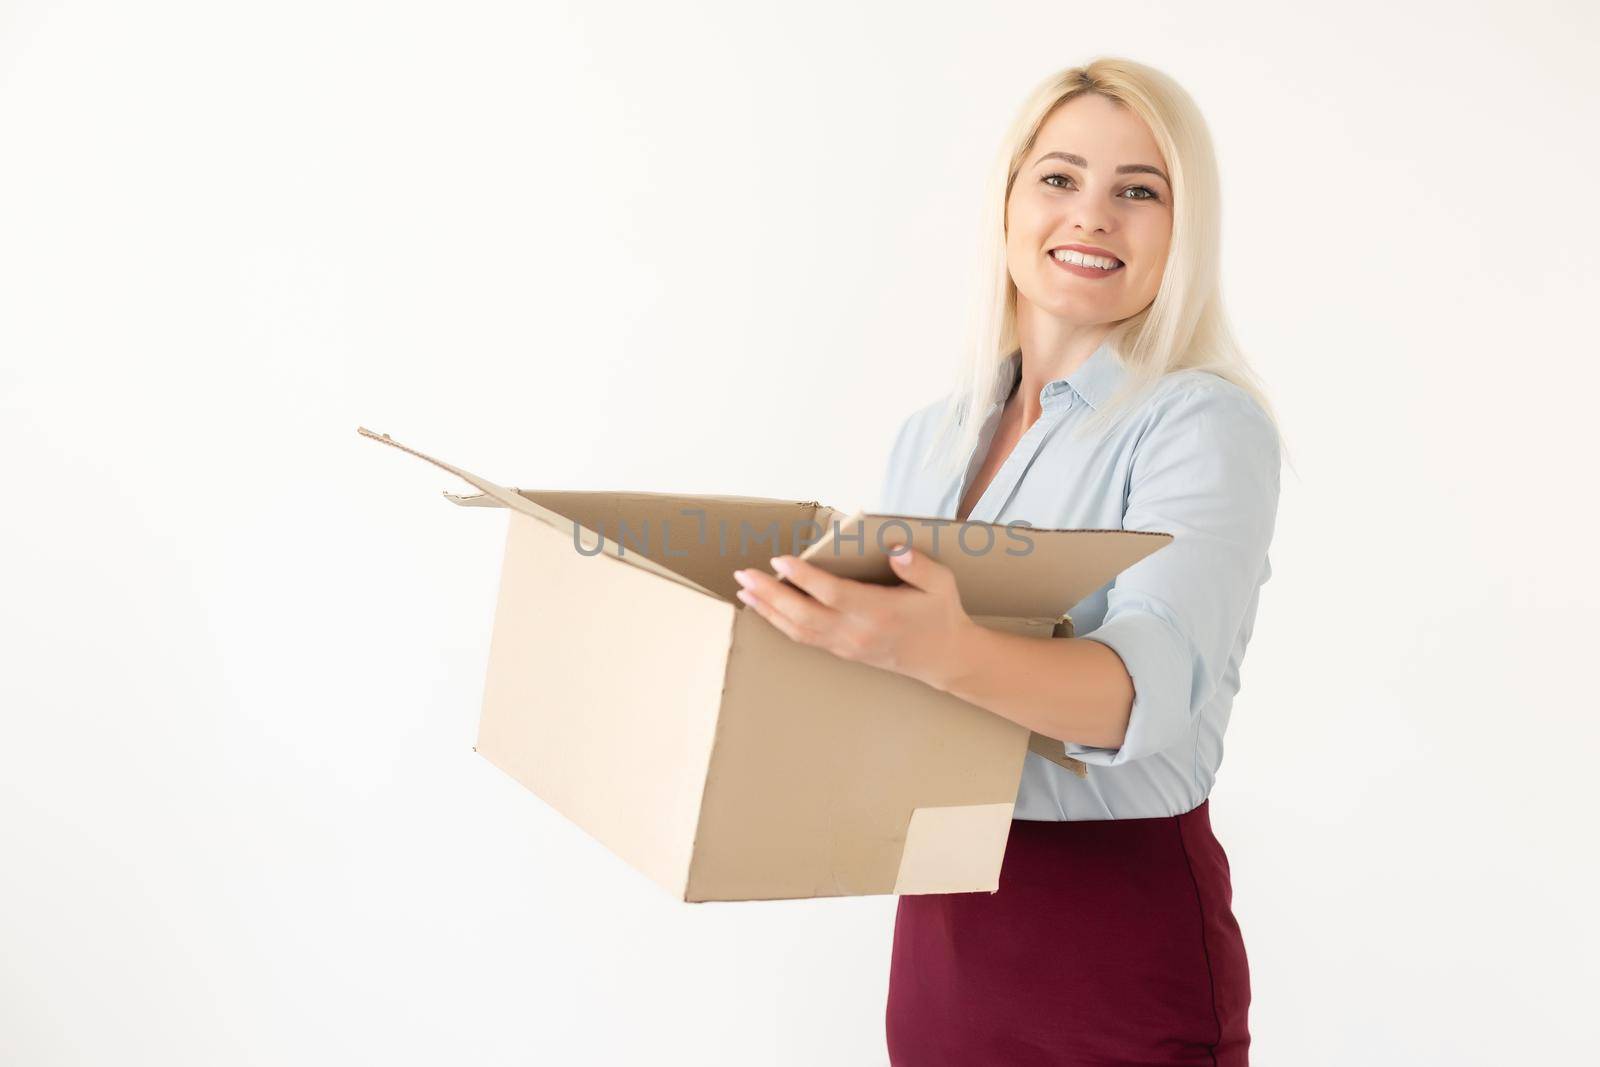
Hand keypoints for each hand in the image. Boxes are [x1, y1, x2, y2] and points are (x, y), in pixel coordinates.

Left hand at [730, 546, 976, 690]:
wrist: (944, 659)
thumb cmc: (940, 614)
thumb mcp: (941, 585)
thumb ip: (918, 565)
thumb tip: (896, 548)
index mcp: (879, 612)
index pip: (833, 594)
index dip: (804, 578)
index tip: (780, 560)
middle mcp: (857, 632)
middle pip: (803, 614)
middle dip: (770, 594)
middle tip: (744, 574)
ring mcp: (847, 646)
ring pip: (798, 630)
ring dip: (768, 609)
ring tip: (745, 590)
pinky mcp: (842, 651)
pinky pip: (804, 638)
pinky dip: (780, 623)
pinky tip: (766, 609)